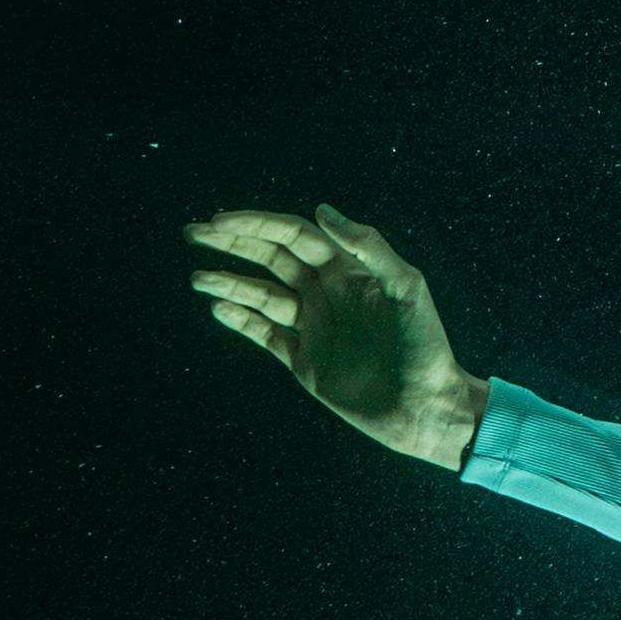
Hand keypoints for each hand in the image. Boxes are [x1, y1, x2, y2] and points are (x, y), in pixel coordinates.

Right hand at [186, 203, 485, 468]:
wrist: (427, 408)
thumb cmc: (425, 346)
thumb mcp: (406, 289)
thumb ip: (368, 247)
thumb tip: (321, 210)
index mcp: (349, 271)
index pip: (294, 236)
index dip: (258, 225)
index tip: (221, 221)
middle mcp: (328, 293)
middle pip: (271, 258)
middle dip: (233, 243)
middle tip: (193, 231)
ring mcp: (314, 327)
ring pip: (261, 295)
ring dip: (229, 283)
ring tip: (198, 279)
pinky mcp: (305, 361)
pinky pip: (265, 334)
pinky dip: (241, 321)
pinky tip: (218, 308)